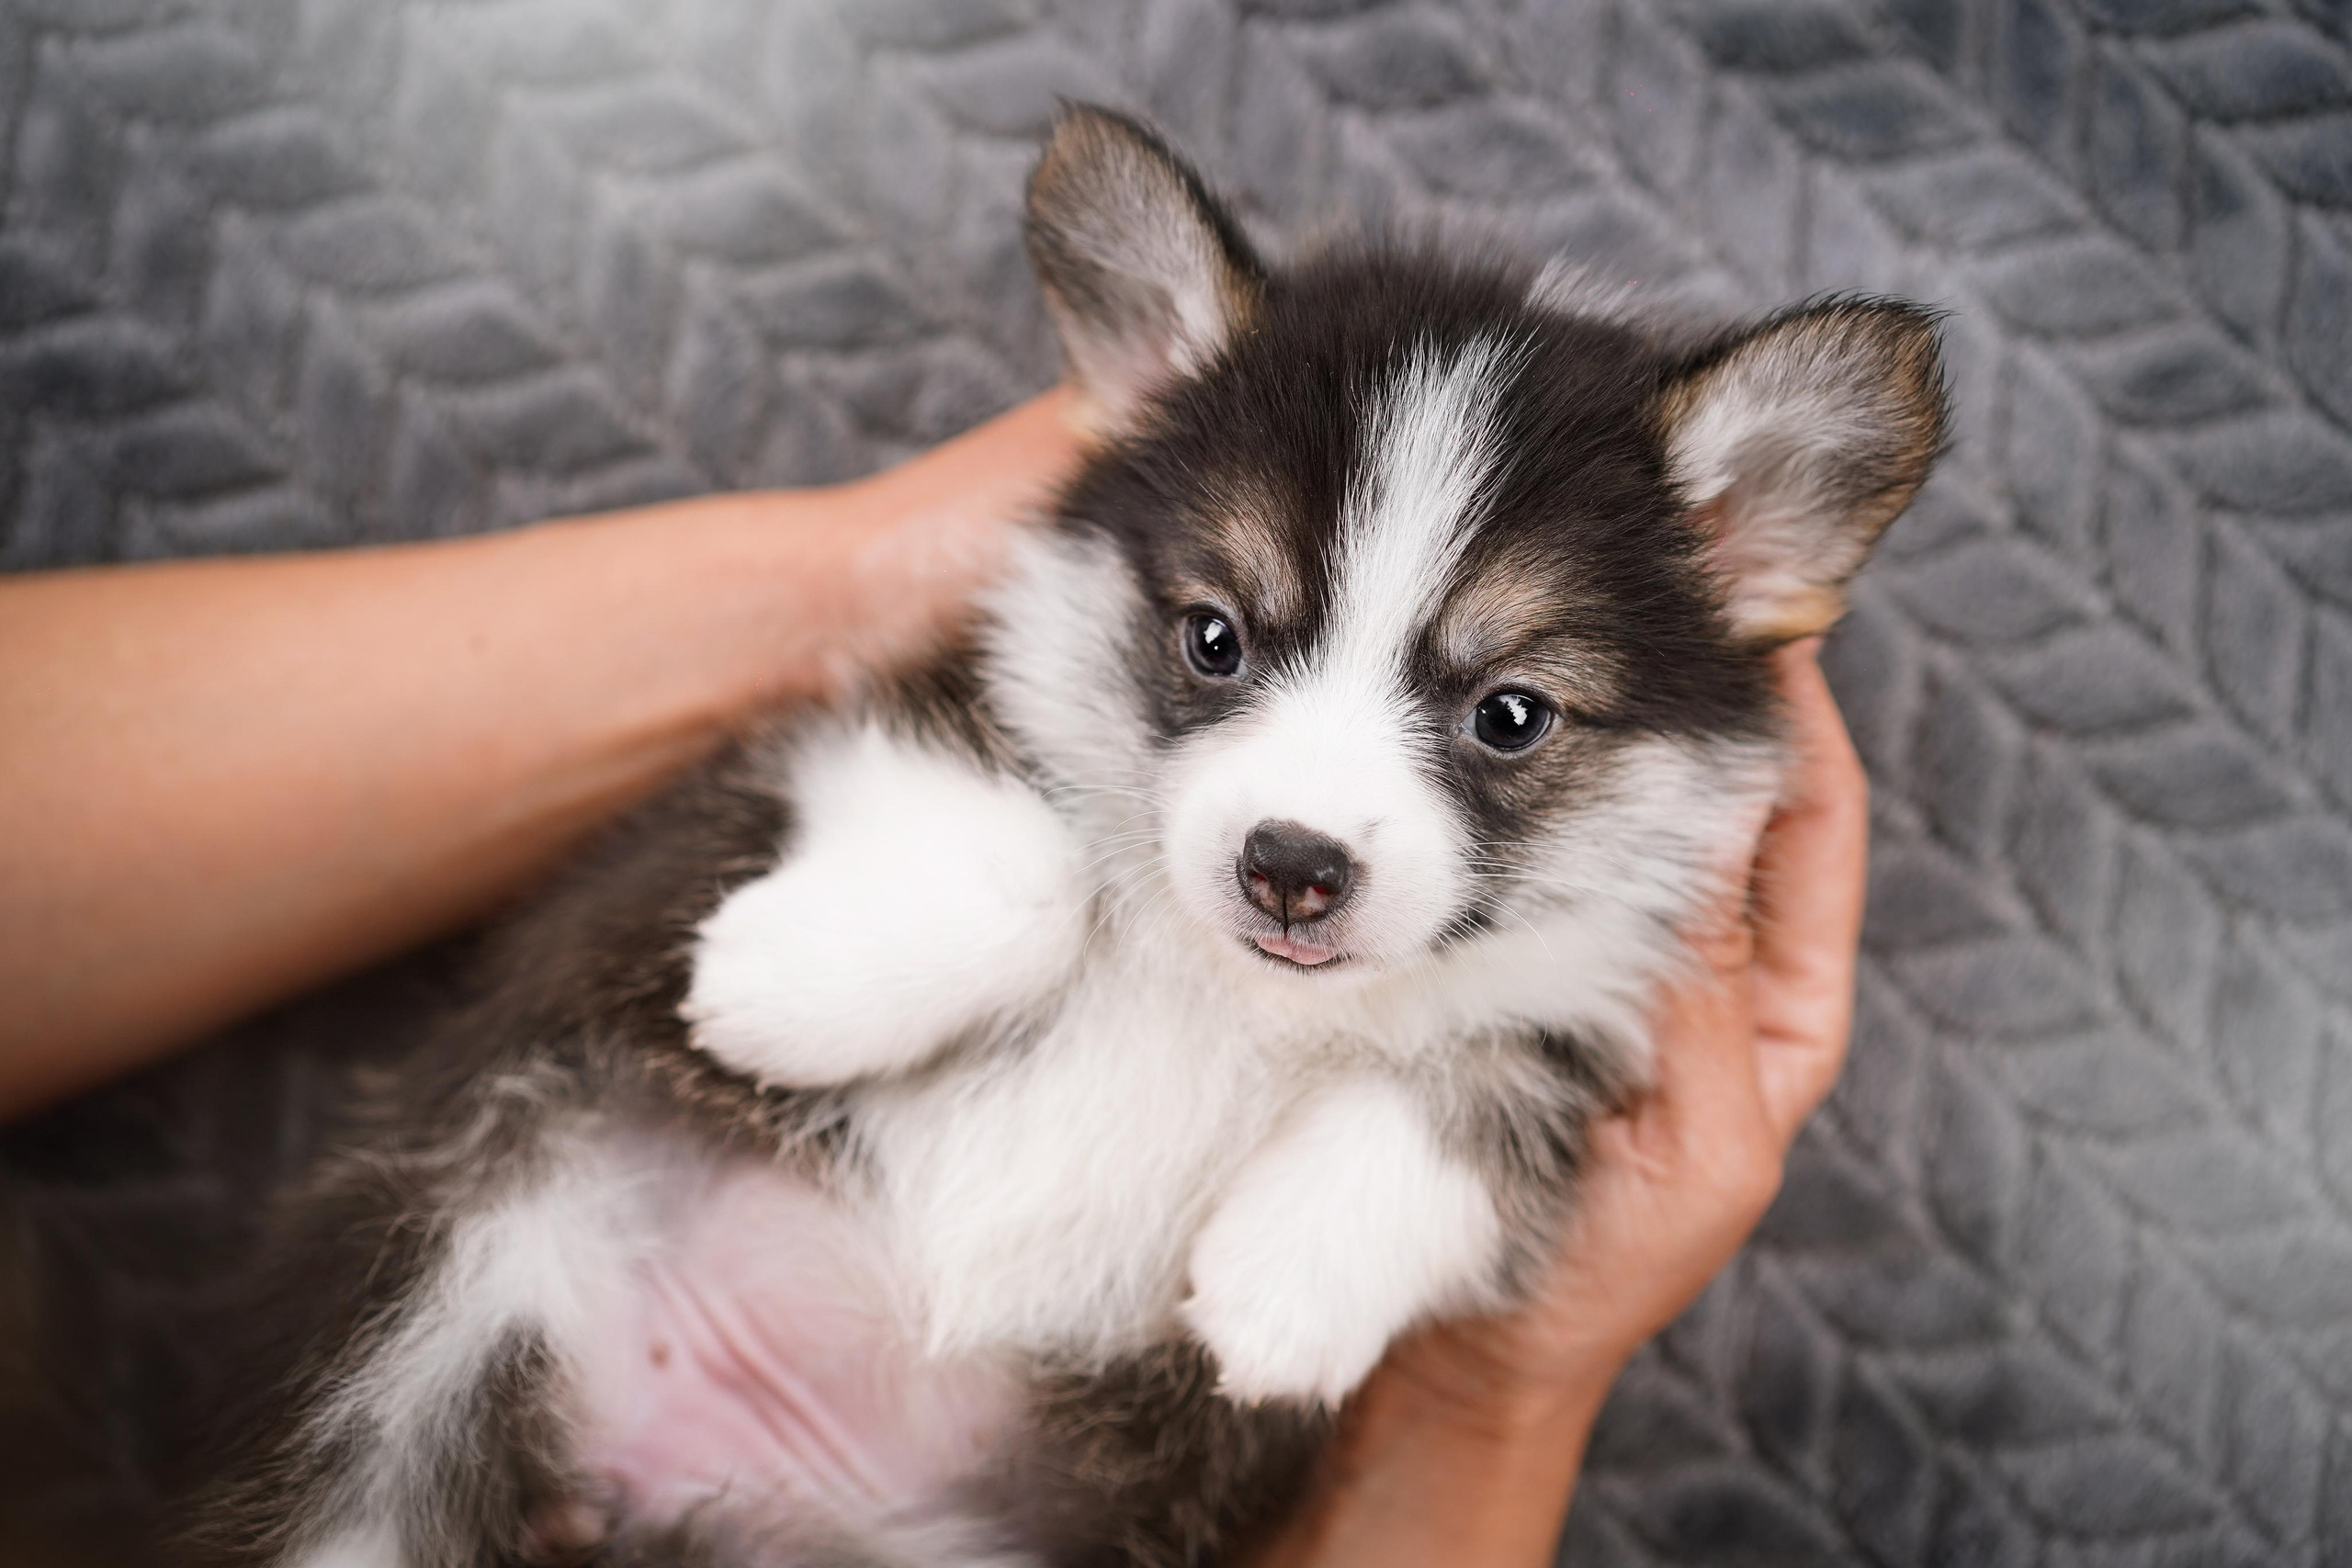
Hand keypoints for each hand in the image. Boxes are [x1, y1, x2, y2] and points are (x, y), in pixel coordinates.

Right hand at [1246, 640, 1869, 1566]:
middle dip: (1669, 691)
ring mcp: (1580, 954)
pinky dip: (1480, 794)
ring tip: (1526, 632)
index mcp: (1778, 1000)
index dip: (1787, 709)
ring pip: (1589, 809)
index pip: (1805, 816)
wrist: (1448, 1355)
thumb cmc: (1597, 1274)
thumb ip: (1698, 996)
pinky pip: (1500, 862)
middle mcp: (1689, 959)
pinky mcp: (1488, 966)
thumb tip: (1712, 820)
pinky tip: (1441, 739)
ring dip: (1562, 728)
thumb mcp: (1689, 1144)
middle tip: (1630, 580)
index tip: (1747, 614)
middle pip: (1700, 787)